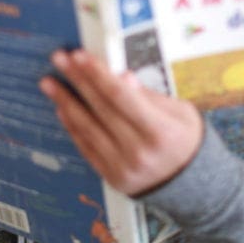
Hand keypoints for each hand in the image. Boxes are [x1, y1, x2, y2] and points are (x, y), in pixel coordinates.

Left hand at [41, 49, 203, 196]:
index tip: (79, 55)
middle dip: (78, 80)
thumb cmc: (187, 139)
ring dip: (65, 102)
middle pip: (101, 109)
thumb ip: (149, 96)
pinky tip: (62, 108)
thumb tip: (122, 77)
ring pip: (87, 129)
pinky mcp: (112, 177)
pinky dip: (73, 127)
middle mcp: (139, 151)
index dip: (97, 74)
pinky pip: (87, 147)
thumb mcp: (180, 112)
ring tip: (49, 83)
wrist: (194, 186)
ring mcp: (123, 167)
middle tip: (59, 59)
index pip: (121, 96)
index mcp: (160, 131)